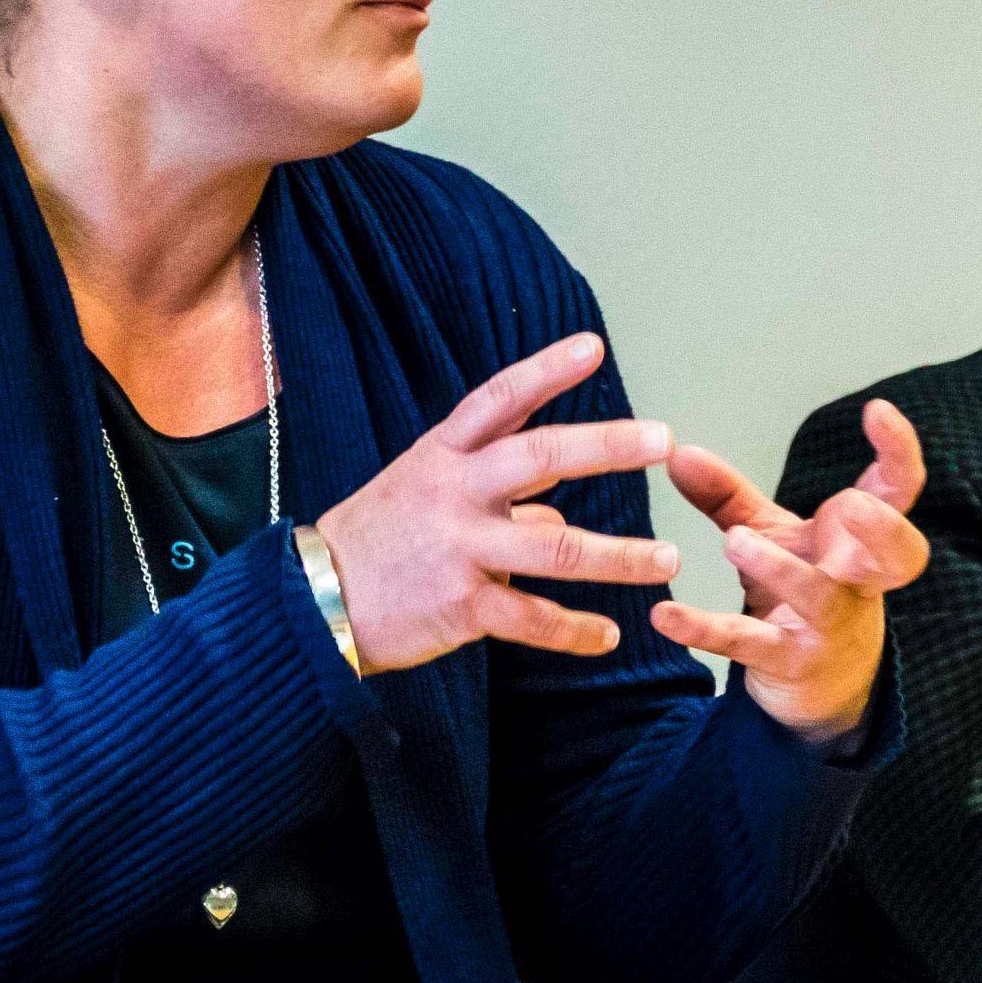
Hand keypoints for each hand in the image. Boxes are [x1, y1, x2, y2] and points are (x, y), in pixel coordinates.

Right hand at [316, 334, 683, 672]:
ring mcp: (458, 548)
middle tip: (664, 439)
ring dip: (620, 555)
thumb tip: (558, 504)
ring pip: (556, 546)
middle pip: (540, 456)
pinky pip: (534, 619)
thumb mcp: (424, 489)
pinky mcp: (461, 606)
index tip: (593, 347)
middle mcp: (454, 492)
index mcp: (444, 454)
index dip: (546, 371)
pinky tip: (608, 635)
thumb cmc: (378, 540)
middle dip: (607, 446)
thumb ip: (497, 490)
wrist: (313, 602)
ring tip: (668, 559)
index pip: (500, 400)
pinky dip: (577, 631)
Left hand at [649, 400, 928, 747]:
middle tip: (848, 505)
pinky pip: (752, 643)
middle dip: (880, 529)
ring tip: (732, 542)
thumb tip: (679, 451)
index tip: (877, 410)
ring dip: (778, 568)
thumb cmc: (802, 591)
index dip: (899, 451)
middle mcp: (857, 581)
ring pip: (819, 596)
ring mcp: (828, 625)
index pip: (898, 492)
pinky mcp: (790, 662)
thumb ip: (728, 496)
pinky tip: (665, 615)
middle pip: (898, 554)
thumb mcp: (772, 536)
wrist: (820, 686)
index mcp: (859, 539)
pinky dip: (705, 629)